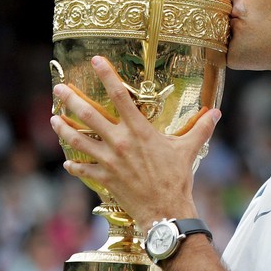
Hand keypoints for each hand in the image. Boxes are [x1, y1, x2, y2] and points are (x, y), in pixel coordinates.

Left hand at [49, 55, 221, 230]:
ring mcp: (109, 160)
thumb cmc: (176, 177)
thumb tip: (216, 113)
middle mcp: (119, 141)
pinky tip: (68, 162)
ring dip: (64, 128)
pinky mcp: (105, 178)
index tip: (95, 61)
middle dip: (71, 100)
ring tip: (54, 119)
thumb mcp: (189, 148)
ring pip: (79, 140)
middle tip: (58, 88)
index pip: (119, 96)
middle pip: (89, 115)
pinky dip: (74, 165)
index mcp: (139, 130)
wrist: (164, 209)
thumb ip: (201, 128)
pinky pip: (83, 169)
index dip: (106, 75)